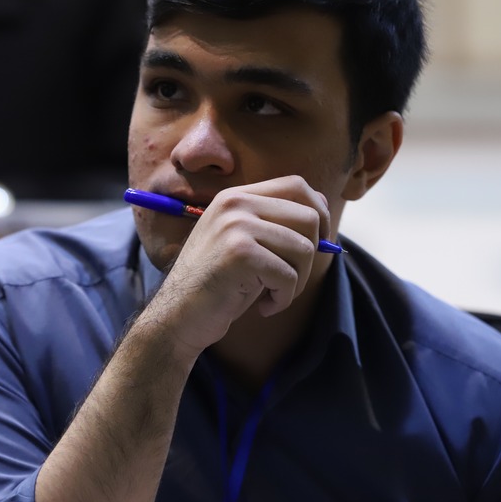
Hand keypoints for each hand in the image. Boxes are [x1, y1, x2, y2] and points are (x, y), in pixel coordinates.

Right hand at [140, 176, 330, 357]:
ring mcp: (236, 226)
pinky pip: (289, 276)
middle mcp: (235, 203)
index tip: (319, 240)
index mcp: (236, 196)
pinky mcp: (240, 254)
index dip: (319, 211)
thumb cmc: (218, 284)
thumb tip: (323, 212)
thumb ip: (273, 222)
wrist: (178, 316)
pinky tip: (263, 307)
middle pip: (308, 218)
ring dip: (296, 282)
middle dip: (310, 256)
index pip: (296, 185)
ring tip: (272, 294)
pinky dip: (283, 299)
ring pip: (304, 250)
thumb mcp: (243, 242)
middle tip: (288, 279)